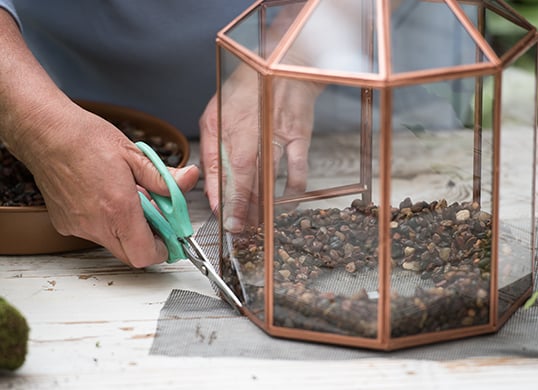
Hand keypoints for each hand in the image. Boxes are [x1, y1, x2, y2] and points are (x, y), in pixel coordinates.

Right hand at [0, 11, 200, 266]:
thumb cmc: (87, 139)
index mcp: (119, 208)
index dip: (163, 250)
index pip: (145, 254)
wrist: (46, 133)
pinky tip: (104, 198)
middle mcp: (97, 224)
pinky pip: (93, 233)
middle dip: (147, 242)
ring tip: (127, 200)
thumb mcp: (135, 155)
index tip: (171, 237)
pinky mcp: (65, 224)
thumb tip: (190, 180)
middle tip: (155, 219)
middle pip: (130, 255)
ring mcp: (78, 226)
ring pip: (112, 244)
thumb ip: (163, 178)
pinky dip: (106, 224)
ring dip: (126, 231)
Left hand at [200, 64, 320, 231]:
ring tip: (258, 224)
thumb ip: (212, 148)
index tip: (221, 215)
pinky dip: (293, 190)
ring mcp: (277, 133)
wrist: (285, 66)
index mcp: (226, 123)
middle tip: (238, 229)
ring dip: (262, 205)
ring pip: (268, 177)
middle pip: (244, 176)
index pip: (220, 166)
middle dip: (240, 207)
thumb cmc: (248, 91)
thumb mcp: (216, 113)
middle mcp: (250, 128)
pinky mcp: (299, 135)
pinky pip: (298, 169)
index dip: (220, 194)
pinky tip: (286, 205)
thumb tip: (210, 181)